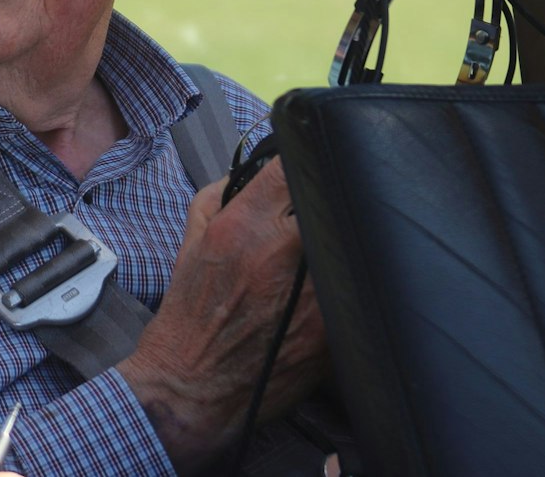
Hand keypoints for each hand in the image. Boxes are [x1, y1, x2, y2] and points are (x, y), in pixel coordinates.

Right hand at [117, 159, 328, 471]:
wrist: (191, 385)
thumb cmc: (189, 314)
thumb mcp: (191, 242)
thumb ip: (221, 194)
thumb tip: (254, 169)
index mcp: (244, 227)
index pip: (290, 167)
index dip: (301, 158)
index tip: (305, 164)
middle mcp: (281, 255)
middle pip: (330, 200)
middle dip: (324, 202)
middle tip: (319, 212)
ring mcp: (313, 296)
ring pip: (350, 245)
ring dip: (341, 242)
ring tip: (326, 253)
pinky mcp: (333, 333)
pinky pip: (355, 291)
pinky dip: (348, 286)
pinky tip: (332, 292)